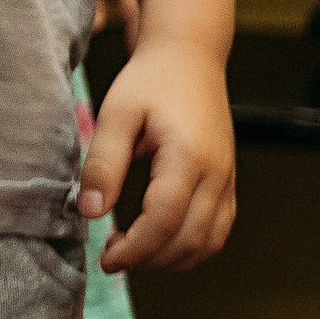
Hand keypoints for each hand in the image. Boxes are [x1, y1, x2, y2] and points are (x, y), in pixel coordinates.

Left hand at [77, 39, 234, 269]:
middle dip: (149, 260)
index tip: (105, 258)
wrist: (191, 58)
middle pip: (189, 240)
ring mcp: (228, 180)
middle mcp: (217, 173)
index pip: (165, 221)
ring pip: (209, 243)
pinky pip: (218, 230)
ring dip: (171, 259)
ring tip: (134, 252)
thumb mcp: (117, 114)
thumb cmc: (151, 82)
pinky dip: (190, 247)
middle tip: (112, 258)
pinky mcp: (228, 183)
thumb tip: (90, 212)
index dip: (134, 249)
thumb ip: (104, 163)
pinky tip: (159, 241)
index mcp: (189, 156)